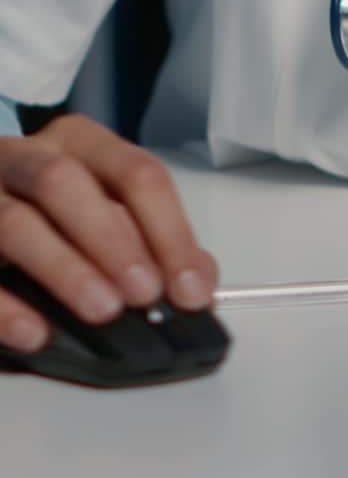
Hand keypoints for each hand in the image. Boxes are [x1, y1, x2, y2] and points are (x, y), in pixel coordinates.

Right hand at [0, 114, 218, 351]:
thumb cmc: (54, 212)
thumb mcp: (108, 213)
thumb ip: (156, 243)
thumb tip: (197, 281)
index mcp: (78, 145)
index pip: (134, 175)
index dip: (169, 232)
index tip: (189, 288)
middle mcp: (24, 159)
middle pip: (64, 182)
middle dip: (111, 240)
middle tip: (143, 292)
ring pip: (13, 220)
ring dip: (63, 268)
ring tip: (101, 309)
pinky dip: (4, 306)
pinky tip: (34, 332)